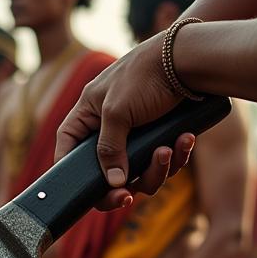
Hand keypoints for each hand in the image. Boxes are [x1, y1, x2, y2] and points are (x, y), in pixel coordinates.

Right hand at [55, 34, 196, 210]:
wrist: (189, 59)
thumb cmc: (144, 76)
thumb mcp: (117, 112)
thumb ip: (109, 149)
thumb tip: (113, 184)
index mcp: (88, 115)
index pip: (67, 149)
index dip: (68, 171)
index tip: (80, 192)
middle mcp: (109, 128)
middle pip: (105, 173)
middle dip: (120, 187)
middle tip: (127, 197)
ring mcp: (135, 135)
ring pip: (139, 173)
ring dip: (156, 169)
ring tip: (168, 151)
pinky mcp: (160, 137)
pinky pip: (164, 162)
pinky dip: (176, 156)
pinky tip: (185, 140)